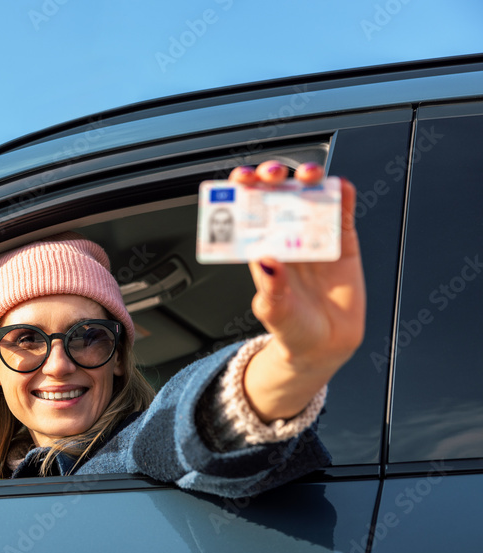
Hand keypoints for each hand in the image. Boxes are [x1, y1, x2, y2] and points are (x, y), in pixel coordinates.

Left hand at [230, 161, 365, 422]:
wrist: (325, 346)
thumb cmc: (290, 328)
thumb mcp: (274, 311)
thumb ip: (270, 287)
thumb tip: (266, 261)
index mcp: (260, 248)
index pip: (246, 211)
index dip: (242, 191)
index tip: (240, 180)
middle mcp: (285, 237)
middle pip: (277, 194)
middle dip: (273, 177)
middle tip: (272, 175)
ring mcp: (314, 237)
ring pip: (310, 196)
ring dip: (309, 178)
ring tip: (308, 176)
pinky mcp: (342, 243)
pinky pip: (342, 213)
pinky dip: (343, 195)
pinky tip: (340, 186)